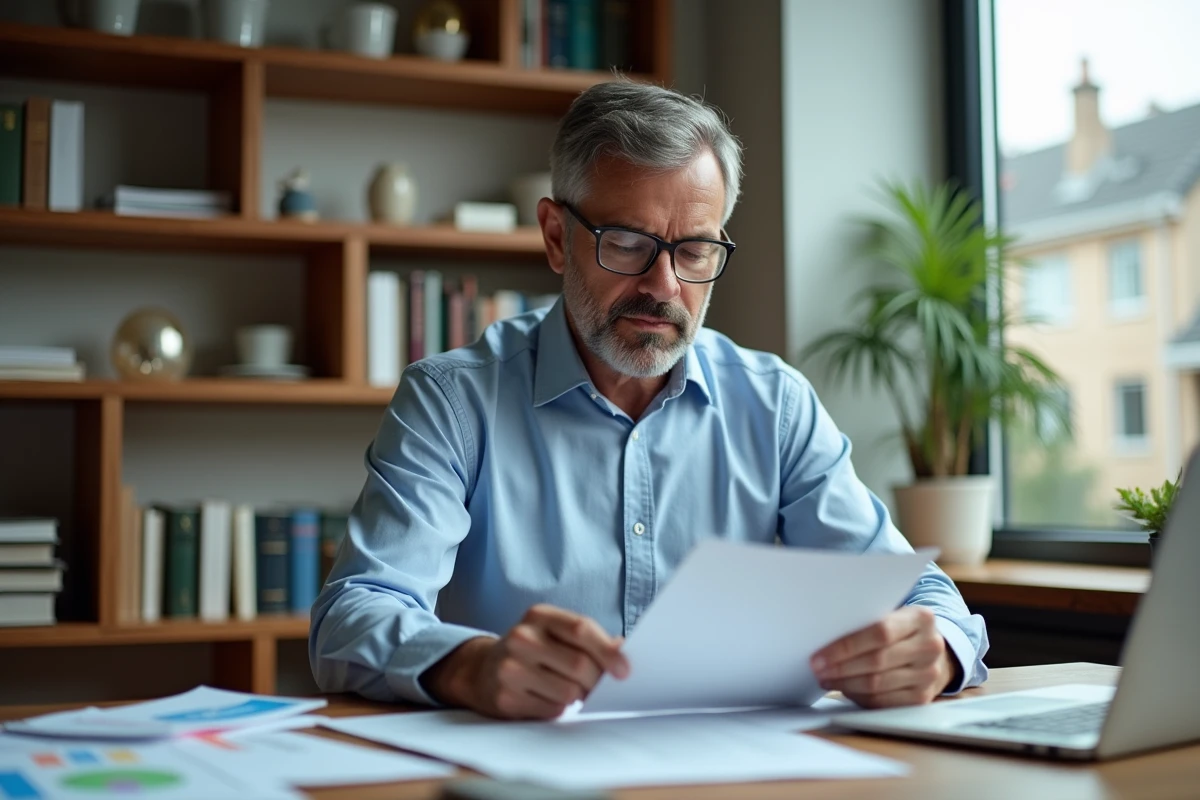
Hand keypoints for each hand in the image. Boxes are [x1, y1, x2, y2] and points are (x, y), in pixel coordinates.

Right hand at [422, 604, 629, 719]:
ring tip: (567, 689)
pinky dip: (558, 709)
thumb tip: (626, 651)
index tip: (626, 671)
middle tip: (597, 686)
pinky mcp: (506, 698)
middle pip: (579, 665)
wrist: (482, 670)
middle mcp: (521, 637)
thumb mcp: (556, 633)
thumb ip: (590, 639)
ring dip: (577, 696)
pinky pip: (552, 711)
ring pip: (568, 692)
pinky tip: (546, 698)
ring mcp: (510, 668)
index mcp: (539, 615)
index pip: (581, 629)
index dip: (608, 651)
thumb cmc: (533, 650)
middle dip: (596, 681)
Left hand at [810, 606, 958, 707]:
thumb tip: (825, 633)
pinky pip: (882, 701)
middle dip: (840, 666)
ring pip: (877, 684)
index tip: (820, 654)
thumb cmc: (901, 630)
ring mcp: (929, 674)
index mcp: (921, 618)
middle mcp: (930, 647)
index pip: (879, 632)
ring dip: (845, 683)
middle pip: (877, 660)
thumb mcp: (893, 615)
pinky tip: (844, 689)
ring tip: (826, 678)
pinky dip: (858, 696)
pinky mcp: (922, 697)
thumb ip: (867, 620)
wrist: (933, 652)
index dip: (846, 646)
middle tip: (817, 668)